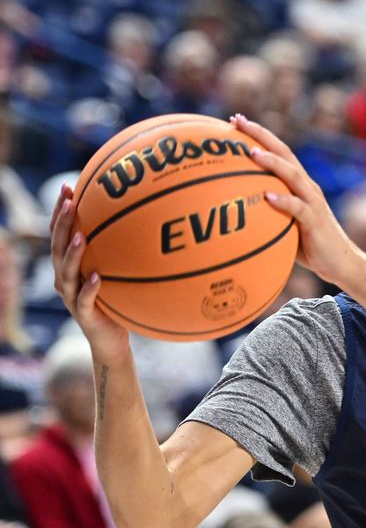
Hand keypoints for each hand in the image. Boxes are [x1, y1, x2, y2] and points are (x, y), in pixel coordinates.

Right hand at [50, 182, 129, 356]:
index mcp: (69, 266)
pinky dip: (89, 288)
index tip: (68, 187)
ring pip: (65, 272)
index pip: (59, 233)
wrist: (111, 340)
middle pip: (56, 246)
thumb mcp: (117, 272)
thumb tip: (145, 221)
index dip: (60, 211)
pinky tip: (98, 277)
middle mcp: (64, 278)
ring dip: (72, 253)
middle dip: (62, 223)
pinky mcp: (83, 314)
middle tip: (69, 202)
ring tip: (81, 236)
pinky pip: (84, 300)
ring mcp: (71, 296)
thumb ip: (119, 251)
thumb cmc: (116, 302)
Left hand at [231, 115, 365, 289]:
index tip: (235, 121)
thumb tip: (233, 214)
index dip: (259, 135)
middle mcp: (308, 187)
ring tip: (252, 153)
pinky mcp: (315, 221)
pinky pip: (298, 208)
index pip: (279, 152)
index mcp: (301, 185)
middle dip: (260, 135)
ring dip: (272, 162)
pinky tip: (268, 196)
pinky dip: (283, 201)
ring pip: (292, 175)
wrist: (341, 263)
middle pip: (285, 153)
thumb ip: (268, 214)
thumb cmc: (310, 246)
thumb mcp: (286, 225)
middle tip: (237, 121)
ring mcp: (313, 202)